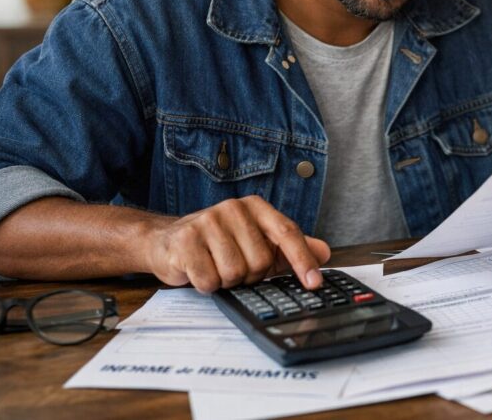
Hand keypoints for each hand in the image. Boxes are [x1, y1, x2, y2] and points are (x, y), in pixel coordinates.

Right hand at [143, 195, 330, 292]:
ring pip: (235, 273)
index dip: (303, 260)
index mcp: (256, 207)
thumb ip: (289, 248)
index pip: (287, 232)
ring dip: (227, 281)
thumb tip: (324, 252)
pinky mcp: (186, 240)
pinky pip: (209, 280)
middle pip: (261, 261)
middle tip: (235, 267)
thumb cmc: (218, 244)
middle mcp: (233, 209)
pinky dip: (206, 284)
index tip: (314, 283)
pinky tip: (198, 270)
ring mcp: (208, 222)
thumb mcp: (256, 242)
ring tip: (215, 267)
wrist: (167, 242)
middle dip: (250, 275)